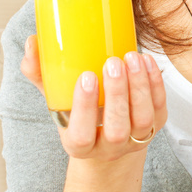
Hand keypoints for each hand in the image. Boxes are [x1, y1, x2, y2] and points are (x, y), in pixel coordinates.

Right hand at [21, 35, 167, 160]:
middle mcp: (109, 148)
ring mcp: (135, 139)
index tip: (86, 77)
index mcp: (79, 145)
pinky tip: (147, 62)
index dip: (85, 108)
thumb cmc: (77, 113)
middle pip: (116, 128)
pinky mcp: (155, 126)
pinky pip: (159, 108)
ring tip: (131, 58)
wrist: (106, 135)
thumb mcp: (55, 98)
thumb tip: (32, 43)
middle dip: (116, 94)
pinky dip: (155, 84)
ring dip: (139, 87)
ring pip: (142, 119)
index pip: (82, 134)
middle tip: (112, 62)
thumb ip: (40, 73)